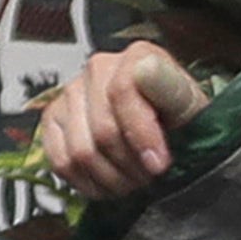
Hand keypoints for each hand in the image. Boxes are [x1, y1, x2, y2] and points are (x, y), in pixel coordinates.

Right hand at [31, 41, 209, 198]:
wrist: (164, 130)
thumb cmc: (177, 119)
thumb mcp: (188, 105)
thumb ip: (170, 87)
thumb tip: (147, 68)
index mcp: (133, 56)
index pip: (122, 92)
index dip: (141, 134)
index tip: (158, 164)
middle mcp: (97, 69)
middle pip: (103, 131)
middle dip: (130, 165)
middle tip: (149, 176)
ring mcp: (71, 94)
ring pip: (81, 152)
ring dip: (111, 179)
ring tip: (132, 180)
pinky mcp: (52, 120)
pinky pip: (60, 162)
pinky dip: (87, 183)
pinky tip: (108, 182)